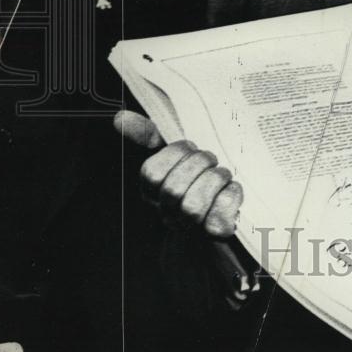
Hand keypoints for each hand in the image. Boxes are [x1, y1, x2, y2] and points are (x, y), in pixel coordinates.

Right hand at [114, 110, 242, 237]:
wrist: (216, 216)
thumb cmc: (194, 177)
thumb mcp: (172, 154)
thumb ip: (147, 134)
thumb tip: (120, 118)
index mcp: (151, 191)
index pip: (152, 173)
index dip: (177, 153)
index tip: (191, 146)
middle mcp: (166, 212)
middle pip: (173, 189)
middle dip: (199, 164)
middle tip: (211, 159)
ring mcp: (189, 227)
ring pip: (194, 206)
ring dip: (215, 179)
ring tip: (222, 174)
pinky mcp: (214, 232)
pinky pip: (220, 215)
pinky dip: (230, 195)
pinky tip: (232, 188)